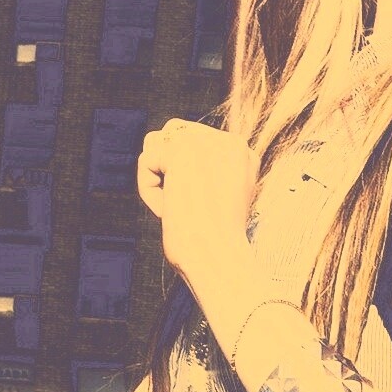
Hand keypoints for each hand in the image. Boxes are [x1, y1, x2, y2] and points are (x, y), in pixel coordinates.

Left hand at [136, 118, 257, 307]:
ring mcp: (207, 142)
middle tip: (181, 203)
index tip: (198, 206)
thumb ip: (205, 171)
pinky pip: (146, 161)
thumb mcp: (221, 200)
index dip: (185, 171)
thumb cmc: (216, 244)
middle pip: (175, 132)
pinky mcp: (182, 150)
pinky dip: (148, 190)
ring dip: (157, 177)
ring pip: (157, 143)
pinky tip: (170, 210)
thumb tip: (162, 149)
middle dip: (165, 165)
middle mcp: (230, 142)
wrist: (219, 259)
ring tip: (175, 205)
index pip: (198, 142)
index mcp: (245, 155)